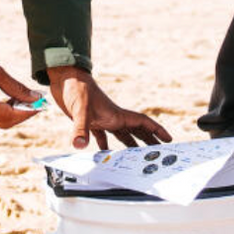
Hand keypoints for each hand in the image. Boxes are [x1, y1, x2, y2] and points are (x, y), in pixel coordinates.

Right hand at [0, 51, 43, 127]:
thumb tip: (35, 97)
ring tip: (25, 100)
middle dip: (23, 115)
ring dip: (13, 115)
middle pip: (5, 123)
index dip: (28, 111)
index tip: (41, 104)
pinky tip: (10, 101)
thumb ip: (16, 88)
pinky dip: (2, 114)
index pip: (10, 115)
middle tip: (36, 104)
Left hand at [47, 66, 172, 149]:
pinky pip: (102, 136)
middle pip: (136, 130)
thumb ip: (81, 128)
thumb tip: (80, 145)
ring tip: (136, 155)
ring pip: (121, 134)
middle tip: (159, 151)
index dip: (156, 130)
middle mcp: (112, 117)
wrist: (65, 78)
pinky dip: (105, 145)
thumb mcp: (80, 110)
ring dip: (130, 144)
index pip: (142, 123)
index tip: (168, 138)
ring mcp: (102, 118)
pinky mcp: (91, 120)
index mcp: (116, 115)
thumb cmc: (77, 88)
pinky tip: (104, 153)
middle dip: (148, 140)